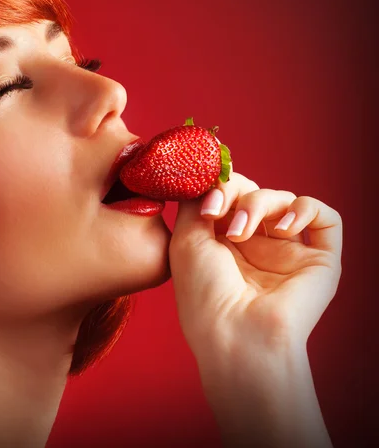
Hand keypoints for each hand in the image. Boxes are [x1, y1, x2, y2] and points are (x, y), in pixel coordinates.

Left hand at [168, 172, 342, 356]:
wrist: (235, 335)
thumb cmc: (204, 293)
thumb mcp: (186, 239)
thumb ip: (196, 200)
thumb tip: (205, 175)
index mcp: (225, 241)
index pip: (230, 195)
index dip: (219, 187)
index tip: (205, 204)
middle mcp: (258, 244)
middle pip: (255, 192)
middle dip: (235, 192)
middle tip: (218, 214)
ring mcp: (288, 251)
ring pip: (284, 199)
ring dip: (260, 203)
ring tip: (241, 232)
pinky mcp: (319, 259)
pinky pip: (325, 216)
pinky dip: (304, 209)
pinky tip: (282, 227)